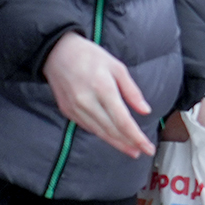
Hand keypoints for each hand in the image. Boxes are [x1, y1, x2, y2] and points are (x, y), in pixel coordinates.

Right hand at [43, 33, 152, 157]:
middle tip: (144, 151)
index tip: (148, 147)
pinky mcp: (67, 110)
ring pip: (99, 131)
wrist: (56, 52)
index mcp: (103, 89)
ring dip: (116, 143)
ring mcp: (75, 108)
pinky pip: (87, 126)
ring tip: (131, 150)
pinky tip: (112, 138)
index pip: (123, 121)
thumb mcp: (117, 67)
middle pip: (111, 130)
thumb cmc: (90, 56)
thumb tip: (145, 110)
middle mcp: (87, 102)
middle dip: (129, 143)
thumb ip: (132, 91)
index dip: (136, 137)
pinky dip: (101, 134)